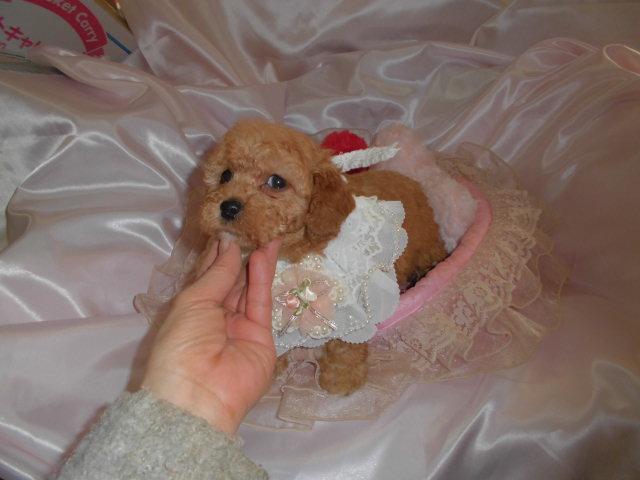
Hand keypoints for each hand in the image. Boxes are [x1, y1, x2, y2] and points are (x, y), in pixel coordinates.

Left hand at [141, 237, 280, 434]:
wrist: (199, 394)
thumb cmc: (182, 344)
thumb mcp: (192, 303)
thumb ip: (217, 275)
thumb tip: (228, 247)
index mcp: (191, 311)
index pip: (208, 278)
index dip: (217, 255)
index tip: (227, 230)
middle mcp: (215, 318)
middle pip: (230, 282)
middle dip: (239, 256)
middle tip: (251, 227)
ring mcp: (240, 327)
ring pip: (248, 289)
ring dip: (255, 263)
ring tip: (264, 234)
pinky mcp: (262, 336)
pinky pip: (261, 302)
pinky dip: (262, 279)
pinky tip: (263, 255)